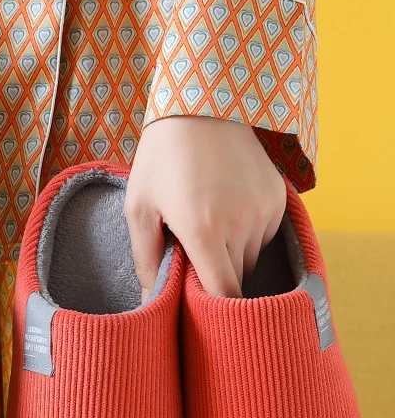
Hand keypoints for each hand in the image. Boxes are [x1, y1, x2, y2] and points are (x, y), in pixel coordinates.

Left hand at [125, 115, 285, 297]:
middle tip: (191, 262)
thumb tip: (149, 302)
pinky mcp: (278, 197)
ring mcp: (264, 209)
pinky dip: (246, 236)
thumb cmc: (161, 160)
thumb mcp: (139, 208)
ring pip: (251, 259)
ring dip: (231, 257)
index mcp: (203, 230)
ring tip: (207, 231)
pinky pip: (264, 236)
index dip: (215, 308)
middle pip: (236, 279)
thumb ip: (145, 260)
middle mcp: (240, 223)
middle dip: (215, 280)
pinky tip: (226, 214)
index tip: (201, 312)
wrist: (203, 105)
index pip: (223, 292)